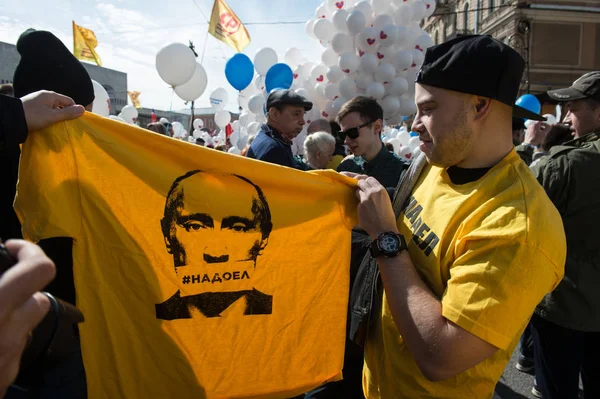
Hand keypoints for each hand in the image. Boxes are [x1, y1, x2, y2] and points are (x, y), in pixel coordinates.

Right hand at [0, 240, 54, 392]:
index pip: (39, 271)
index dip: (30, 251)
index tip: (12, 247)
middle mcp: (9, 336)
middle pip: (39, 300)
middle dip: (22, 289)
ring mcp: (8, 363)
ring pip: (26, 328)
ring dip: (12, 315)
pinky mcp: (3, 382)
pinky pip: (12, 353)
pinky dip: (1, 341)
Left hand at [21, 90, 84, 132]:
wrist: (11, 119)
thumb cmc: (33, 116)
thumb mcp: (52, 116)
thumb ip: (68, 113)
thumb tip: (83, 109)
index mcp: (51, 95)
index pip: (69, 101)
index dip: (74, 110)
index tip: (75, 121)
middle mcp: (44, 96)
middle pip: (61, 104)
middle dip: (65, 114)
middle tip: (67, 125)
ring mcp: (37, 101)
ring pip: (53, 108)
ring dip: (56, 116)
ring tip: (57, 126)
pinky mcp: (32, 107)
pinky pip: (45, 111)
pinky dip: (49, 117)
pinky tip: (47, 124)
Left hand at [341, 172, 398, 238]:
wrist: (384, 230)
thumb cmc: (387, 217)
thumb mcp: (386, 200)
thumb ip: (377, 193)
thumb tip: (369, 188)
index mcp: (381, 190)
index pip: (370, 178)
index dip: (366, 181)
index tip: (364, 183)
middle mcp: (372, 192)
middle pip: (361, 182)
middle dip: (360, 185)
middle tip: (360, 190)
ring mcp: (364, 199)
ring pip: (357, 191)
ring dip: (358, 194)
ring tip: (364, 201)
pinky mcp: (359, 207)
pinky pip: (357, 202)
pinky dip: (359, 204)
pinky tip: (364, 210)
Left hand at [524, 121, 548, 146]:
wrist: (529, 144)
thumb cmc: (536, 139)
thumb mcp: (544, 133)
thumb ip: (548, 128)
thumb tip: (550, 125)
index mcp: (535, 125)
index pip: (541, 121)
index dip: (545, 122)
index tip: (548, 125)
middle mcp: (531, 125)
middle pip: (537, 123)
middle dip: (542, 125)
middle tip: (546, 128)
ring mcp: (528, 129)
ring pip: (535, 126)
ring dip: (539, 128)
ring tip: (543, 132)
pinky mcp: (527, 132)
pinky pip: (532, 129)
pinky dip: (536, 130)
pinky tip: (538, 134)